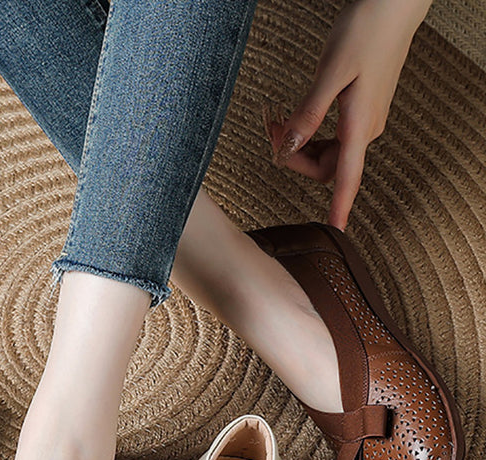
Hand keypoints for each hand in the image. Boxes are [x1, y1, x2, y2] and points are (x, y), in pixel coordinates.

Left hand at [265, 0, 432, 228]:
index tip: (334, 230)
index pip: (346, 178)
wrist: (394, 4)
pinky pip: (332, 135)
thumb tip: (288, 149)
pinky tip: (298, 114)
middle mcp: (365, 128)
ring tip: (277, 119)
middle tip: (271, 129)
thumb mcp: (331, 72)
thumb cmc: (366, 30)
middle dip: (295, 158)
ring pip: (327, 151)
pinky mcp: (361, 107)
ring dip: (300, 142)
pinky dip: (310, 130)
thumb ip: (309, 114)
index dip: (339, 207)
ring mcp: (365, 119)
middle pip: (326, 168)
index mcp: (360, 125)